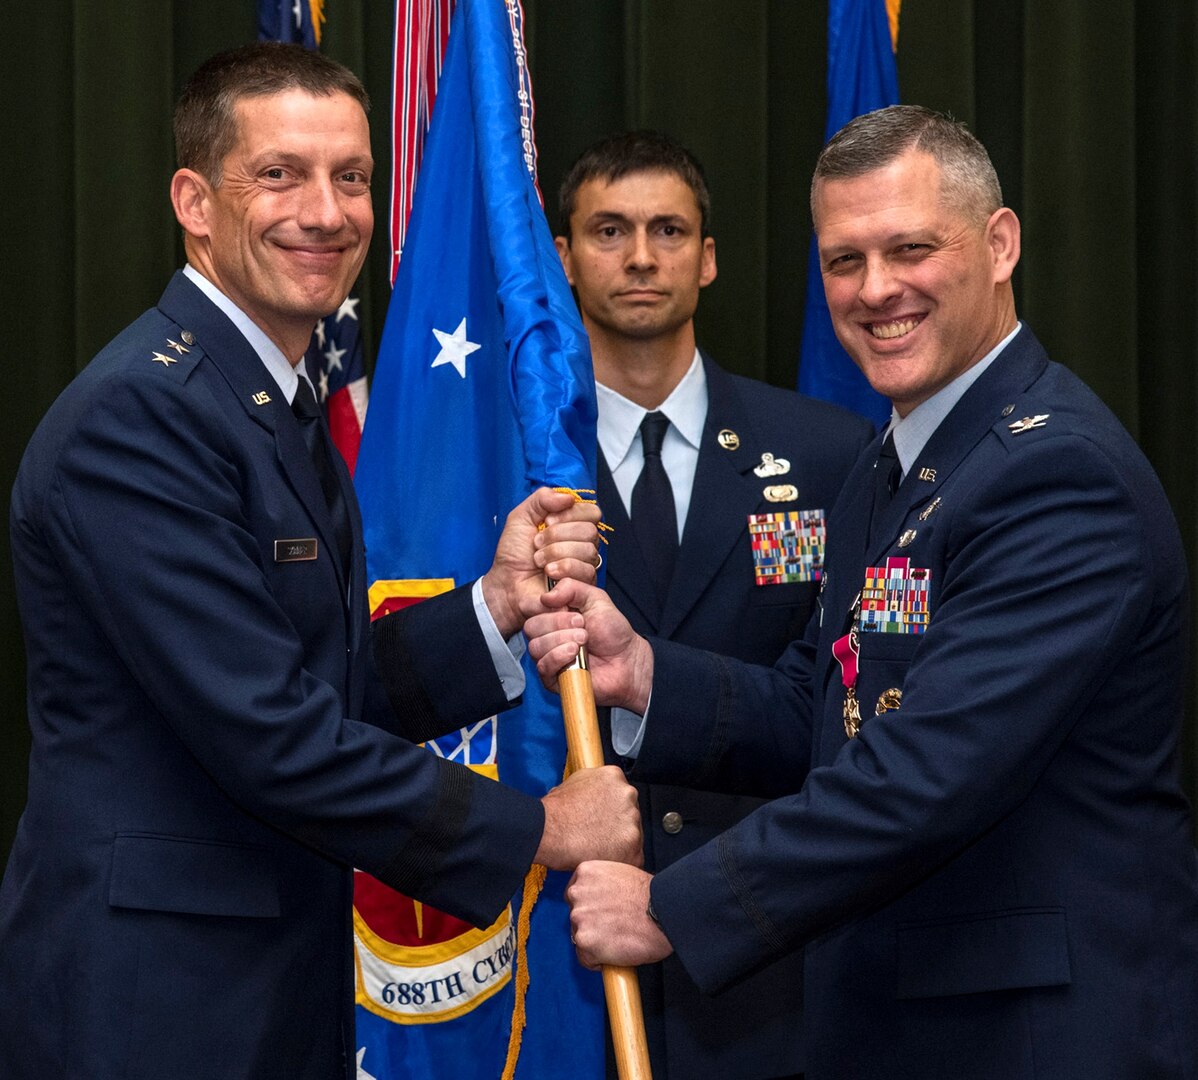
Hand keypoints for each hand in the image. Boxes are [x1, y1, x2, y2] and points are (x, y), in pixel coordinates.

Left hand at [481, 487, 601, 638]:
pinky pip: (586, 570)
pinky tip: (549, 573)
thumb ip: (542, 498)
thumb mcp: (521, 517)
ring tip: (539, 561)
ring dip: (556, 553)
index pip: (590, 512)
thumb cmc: (514, 554)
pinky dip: (562, 569)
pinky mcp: (584, 585)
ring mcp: (585, 564)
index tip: (547, 522)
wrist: (506, 584)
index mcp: (572, 525)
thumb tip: (568, 497)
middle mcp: (582, 543)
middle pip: (590, 531)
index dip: (569, 515)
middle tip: (537, 544)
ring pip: (588, 550)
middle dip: (557, 536)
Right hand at [524, 578, 654, 713]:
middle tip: (582, 625)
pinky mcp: (552, 678)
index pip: (530, 606)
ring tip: (583, 640)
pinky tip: (574, 654)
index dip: (546, 606)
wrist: (626, 659)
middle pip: (531, 626)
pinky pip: (543, 666)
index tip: (569, 607)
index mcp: (553, 615)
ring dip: (561, 640)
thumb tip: (546, 596)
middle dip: (558, 623)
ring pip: (536, 646)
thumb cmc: (612, 631)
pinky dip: (558, 657)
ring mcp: (548, 656)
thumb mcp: (596, 599)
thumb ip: (571, 588)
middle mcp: (547, 635)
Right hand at [535, 765, 641, 870]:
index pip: (621, 796)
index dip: (610, 811)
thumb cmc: (554, 811)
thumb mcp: (574, 782)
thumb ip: (593, 786)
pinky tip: (602, 858)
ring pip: (633, 836)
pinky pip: (633, 857)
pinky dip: (620, 861)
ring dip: (619, 844)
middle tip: (598, 835)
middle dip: (617, 826)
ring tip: (596, 847)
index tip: (602, 819)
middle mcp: (628, 794)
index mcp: (614, 776)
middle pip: (629, 814)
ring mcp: (632, 819)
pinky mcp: (632, 844)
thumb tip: (594, 793)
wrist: (546, 830)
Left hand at [566, 861, 671, 968]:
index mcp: (585, 872)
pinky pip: (586, 959)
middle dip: (592, 924)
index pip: (576, 895)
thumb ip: (603, 884)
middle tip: (614, 927)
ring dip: (596, 942)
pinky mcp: (585, 941)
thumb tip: (599, 900)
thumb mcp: (621, 874)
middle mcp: (577, 893)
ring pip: (580, 938)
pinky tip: (617, 952)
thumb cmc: (652, 896)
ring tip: (619, 939)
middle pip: (576, 916)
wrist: (665, 913)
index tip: (604, 914)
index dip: (591, 907)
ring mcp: (579, 917)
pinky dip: (599, 961)